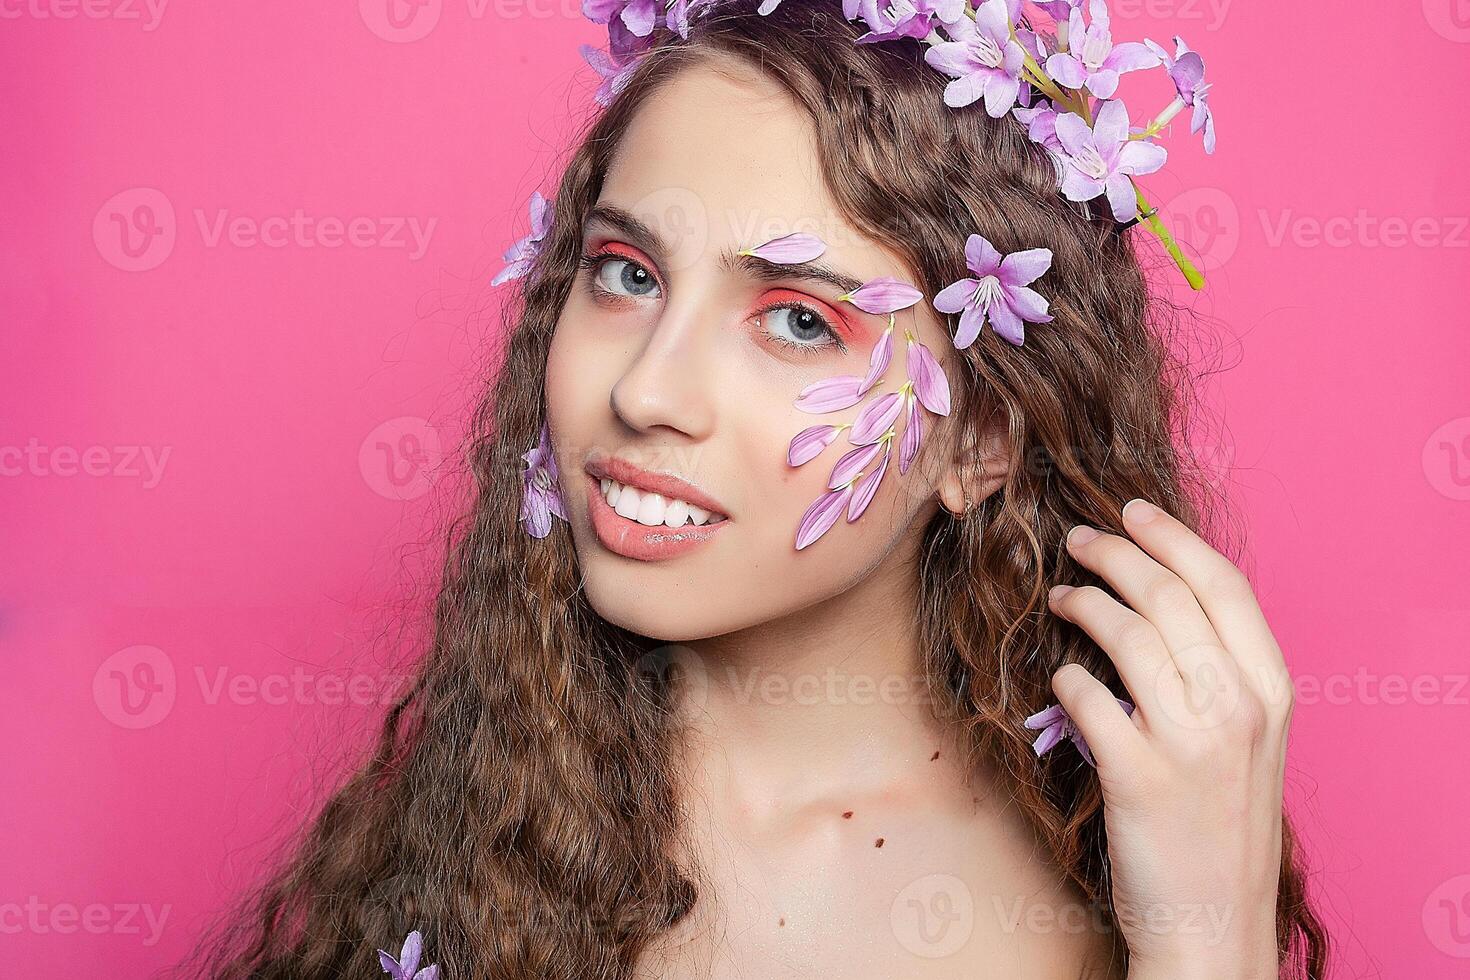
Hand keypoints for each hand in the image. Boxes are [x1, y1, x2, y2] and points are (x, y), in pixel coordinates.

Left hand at [1046, 498, 1292, 979]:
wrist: (1214, 920)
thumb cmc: (1222, 823)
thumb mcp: (1248, 739)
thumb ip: (1220, 670)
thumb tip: (1157, 597)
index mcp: (1272, 690)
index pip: (1224, 584)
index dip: (1173, 537)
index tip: (1133, 511)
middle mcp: (1239, 706)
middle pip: (1169, 594)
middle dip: (1117, 553)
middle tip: (1079, 539)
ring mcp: (1190, 740)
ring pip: (1127, 632)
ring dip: (1084, 602)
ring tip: (1062, 596)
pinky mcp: (1138, 775)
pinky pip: (1086, 696)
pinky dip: (1066, 678)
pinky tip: (1060, 678)